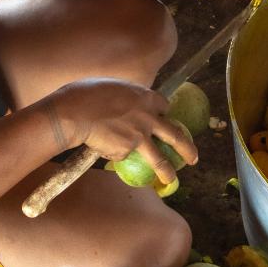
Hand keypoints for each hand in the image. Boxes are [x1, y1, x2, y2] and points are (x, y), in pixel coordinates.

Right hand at [51, 79, 198, 185]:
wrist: (74, 113)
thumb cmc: (86, 93)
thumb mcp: (114, 86)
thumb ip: (126, 98)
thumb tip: (125, 103)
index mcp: (146, 98)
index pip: (164, 106)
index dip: (164, 113)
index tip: (164, 118)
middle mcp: (148, 118)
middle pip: (174, 135)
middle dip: (186, 148)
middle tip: (193, 158)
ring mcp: (139, 137)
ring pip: (158, 158)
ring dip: (167, 171)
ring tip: (171, 180)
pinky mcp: (125, 151)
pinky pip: (122, 155)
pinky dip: (114, 153)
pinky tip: (100, 145)